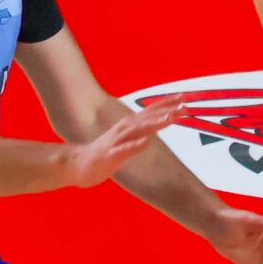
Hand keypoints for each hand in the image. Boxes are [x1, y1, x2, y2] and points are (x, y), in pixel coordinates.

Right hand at [68, 99, 182, 187]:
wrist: (78, 165)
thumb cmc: (105, 154)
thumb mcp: (128, 142)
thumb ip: (141, 134)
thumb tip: (156, 130)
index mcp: (129, 126)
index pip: (151, 112)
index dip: (167, 104)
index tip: (184, 98)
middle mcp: (124, 129)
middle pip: (148, 117)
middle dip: (166, 111)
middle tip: (184, 105)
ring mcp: (117, 141)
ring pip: (138, 129)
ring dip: (154, 123)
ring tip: (170, 118)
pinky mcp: (110, 154)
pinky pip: (124, 149)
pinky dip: (136, 144)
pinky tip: (147, 141)